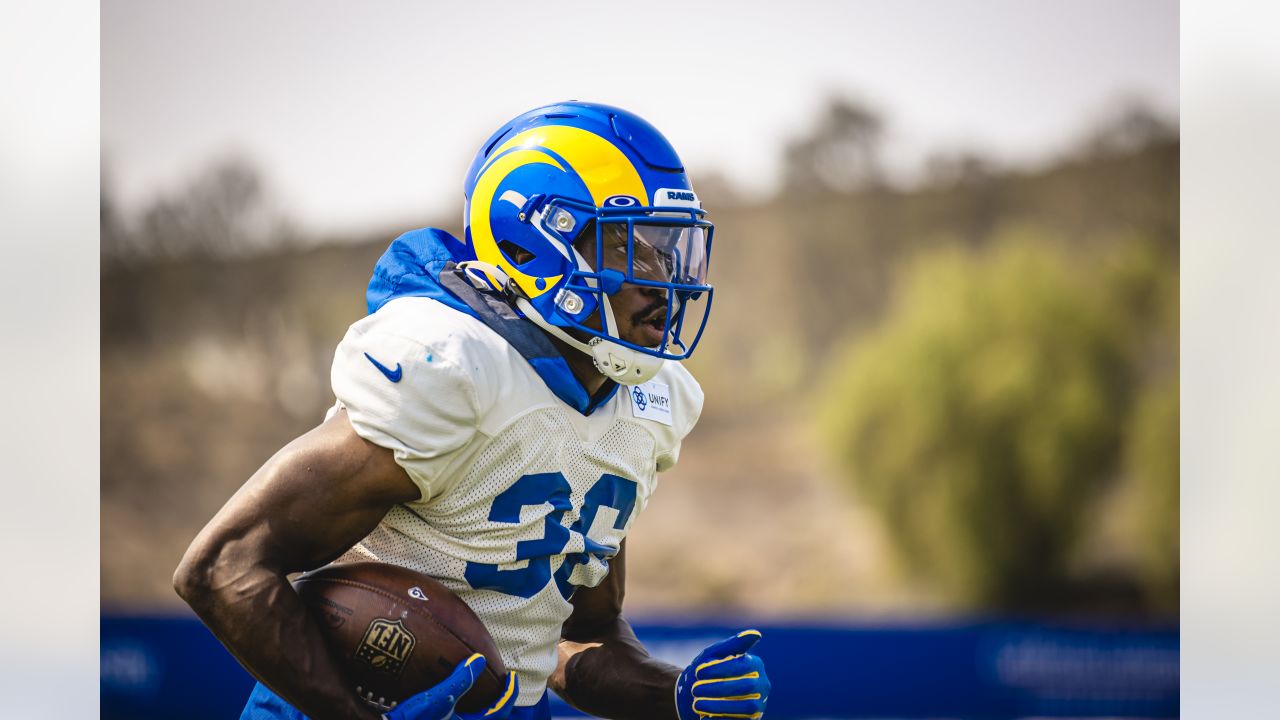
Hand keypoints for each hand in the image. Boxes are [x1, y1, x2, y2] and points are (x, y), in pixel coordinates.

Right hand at [383, 654, 519, 719]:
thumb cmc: (412, 719)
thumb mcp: (437, 699)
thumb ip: (459, 680)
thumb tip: (479, 660)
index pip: (498, 710)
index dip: (508, 693)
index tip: (511, 676)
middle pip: (492, 716)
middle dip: (499, 700)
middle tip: (501, 682)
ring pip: (478, 717)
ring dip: (484, 704)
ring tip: (483, 686)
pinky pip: (463, 715)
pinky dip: (469, 705)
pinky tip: (458, 695)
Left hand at [675, 630, 769, 719]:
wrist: (696, 698)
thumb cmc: (706, 673)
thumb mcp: (714, 655)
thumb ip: (732, 644)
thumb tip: (756, 633)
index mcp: (755, 665)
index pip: (745, 665)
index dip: (722, 669)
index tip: (698, 672)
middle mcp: (761, 685)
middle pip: (747, 686)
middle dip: (719, 688)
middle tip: (695, 689)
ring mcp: (758, 706)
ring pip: (748, 708)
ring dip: (721, 706)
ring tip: (697, 704)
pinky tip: (704, 717)